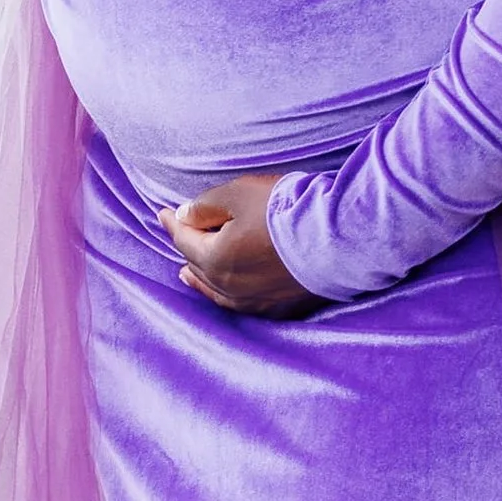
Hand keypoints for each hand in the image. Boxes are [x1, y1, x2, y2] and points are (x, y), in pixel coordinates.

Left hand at [163, 173, 322, 317]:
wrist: (339, 238)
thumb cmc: (286, 211)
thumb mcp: (239, 194)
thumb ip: (206, 205)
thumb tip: (184, 216)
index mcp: (214, 259)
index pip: (184, 239)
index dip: (172, 223)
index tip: (162, 212)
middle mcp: (229, 287)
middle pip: (197, 265)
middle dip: (185, 247)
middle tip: (179, 232)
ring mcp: (255, 301)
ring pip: (215, 290)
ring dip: (198, 277)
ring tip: (186, 271)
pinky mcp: (279, 306)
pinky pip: (240, 304)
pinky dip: (224, 295)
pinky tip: (225, 292)